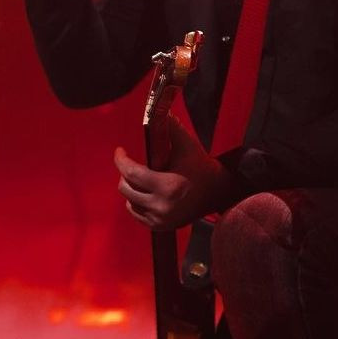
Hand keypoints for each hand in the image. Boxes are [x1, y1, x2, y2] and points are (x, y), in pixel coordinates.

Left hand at [115, 116, 230, 229]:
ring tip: (141, 179)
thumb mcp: (187, 145)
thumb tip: (157, 111)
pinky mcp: (159, 227)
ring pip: (129, 202)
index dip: (120, 160)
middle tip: (132, 164)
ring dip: (130, 188)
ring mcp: (160, 220)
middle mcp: (162, 206)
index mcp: (168, 186)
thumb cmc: (200, 166)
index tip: (120, 151)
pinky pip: (136, 213)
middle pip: (126, 188)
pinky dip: (136, 202)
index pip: (131, 173)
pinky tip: (144, 192)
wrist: (217, 192)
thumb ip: (171, 128)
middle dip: (125, 173)